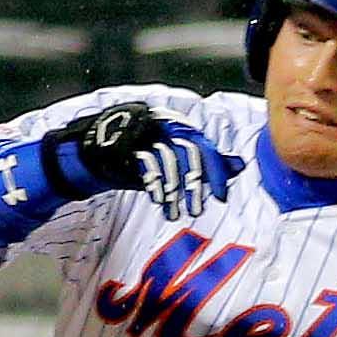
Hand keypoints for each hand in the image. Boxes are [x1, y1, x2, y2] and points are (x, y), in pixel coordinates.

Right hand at [43, 104, 244, 219]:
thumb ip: (207, 159)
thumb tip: (239, 165)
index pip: (204, 146)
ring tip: (175, 213)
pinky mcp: (125, 144)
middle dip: (194, 185)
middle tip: (197, 211)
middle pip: (188, 153)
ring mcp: (142, 132)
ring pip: (167, 161)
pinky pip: (146, 165)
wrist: (97, 150)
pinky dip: (155, 186)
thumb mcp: (177, 157)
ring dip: (174, 191)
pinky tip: (159, 201)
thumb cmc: (142, 154)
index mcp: (178, 124)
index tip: (221, 197)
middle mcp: (162, 124)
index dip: (216, 172)